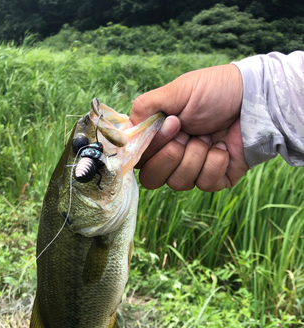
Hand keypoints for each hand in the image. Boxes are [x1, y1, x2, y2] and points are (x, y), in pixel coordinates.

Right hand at [129, 64, 248, 191]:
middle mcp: (173, 157)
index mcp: (160, 138)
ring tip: (209, 137)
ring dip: (195, 156)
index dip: (150, 150)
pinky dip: (215, 162)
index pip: (139, 160)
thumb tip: (125, 133)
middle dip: (171, 156)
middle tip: (187, 133)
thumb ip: (145, 108)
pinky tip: (223, 147)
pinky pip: (205, 184)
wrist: (255, 99)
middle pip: (153, 179)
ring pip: (178, 183)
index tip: (170, 127)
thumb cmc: (216, 91)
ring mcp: (194, 169)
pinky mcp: (215, 179)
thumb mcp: (177, 92)